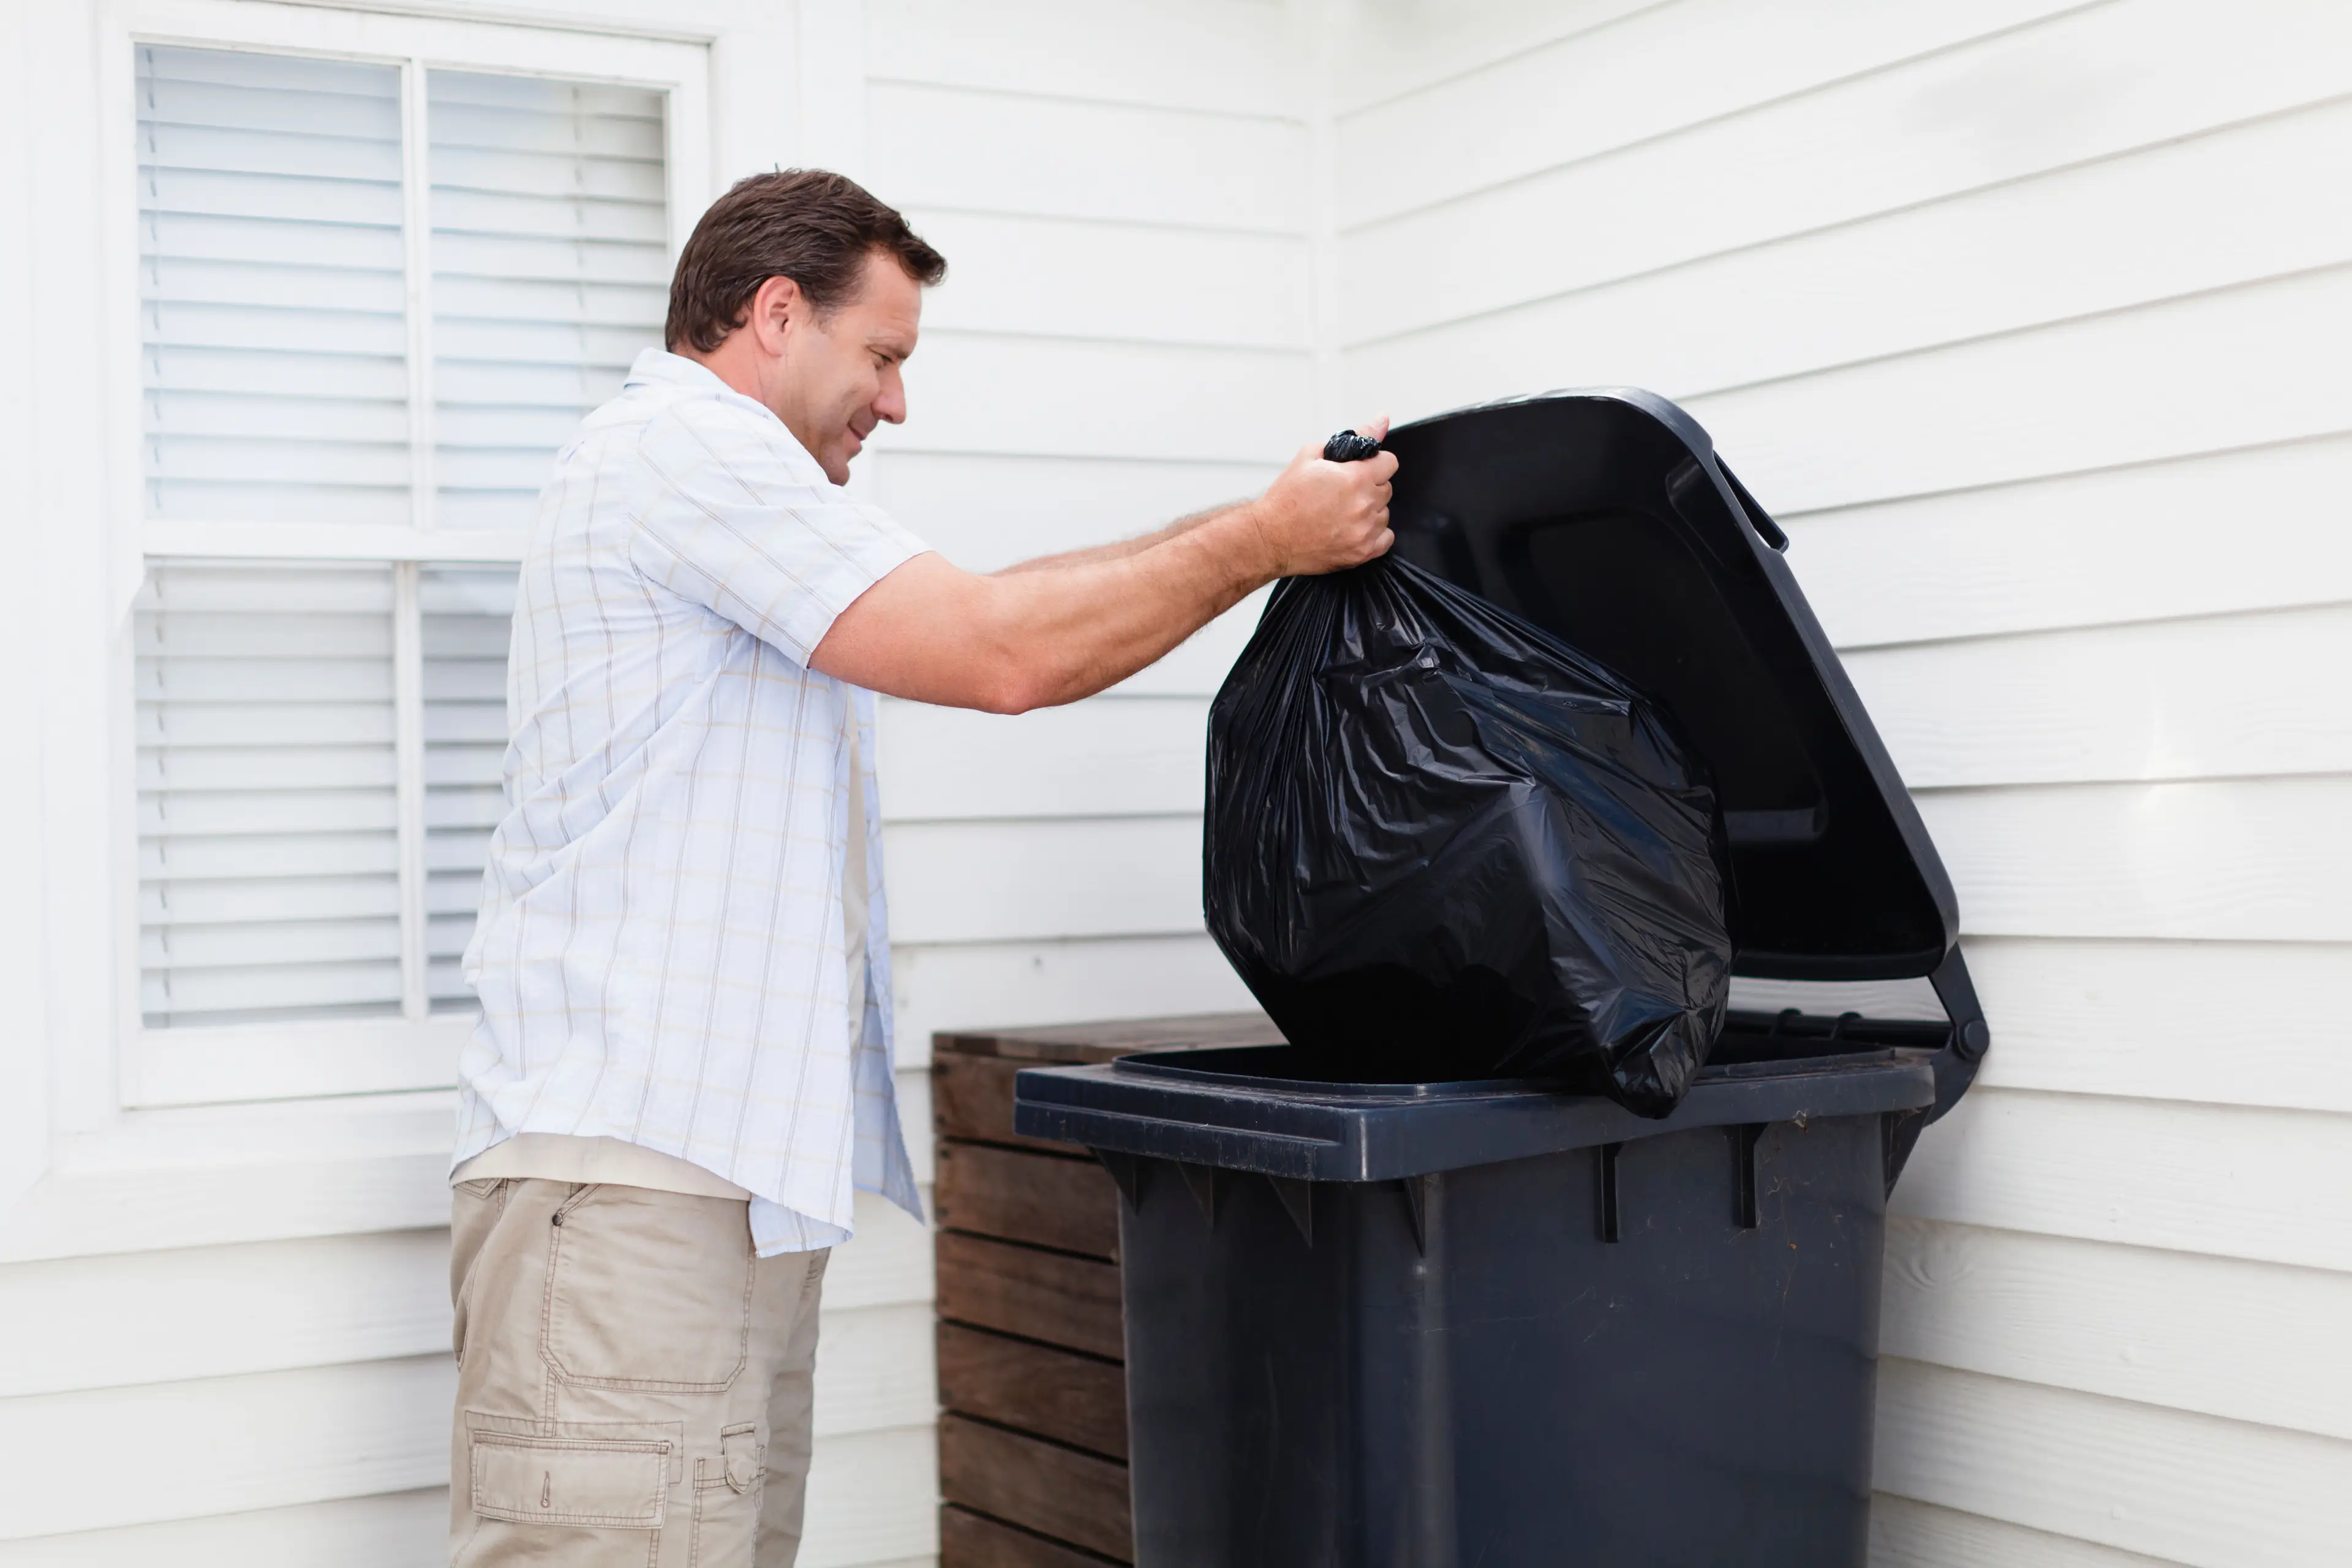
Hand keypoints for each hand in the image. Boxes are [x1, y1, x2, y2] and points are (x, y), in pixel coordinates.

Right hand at [1245, 418, 1397, 576]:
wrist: (1269, 538)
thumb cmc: (1286, 499)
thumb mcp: (1312, 456)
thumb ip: (1353, 438)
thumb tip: (1381, 420)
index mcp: (1355, 478)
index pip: (1389, 463)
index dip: (1375, 463)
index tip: (1362, 470)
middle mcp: (1363, 505)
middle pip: (1386, 488)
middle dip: (1369, 486)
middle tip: (1343, 492)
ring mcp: (1364, 531)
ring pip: (1384, 513)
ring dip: (1369, 511)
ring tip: (1341, 512)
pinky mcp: (1362, 553)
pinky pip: (1385, 538)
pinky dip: (1372, 533)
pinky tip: (1351, 529)